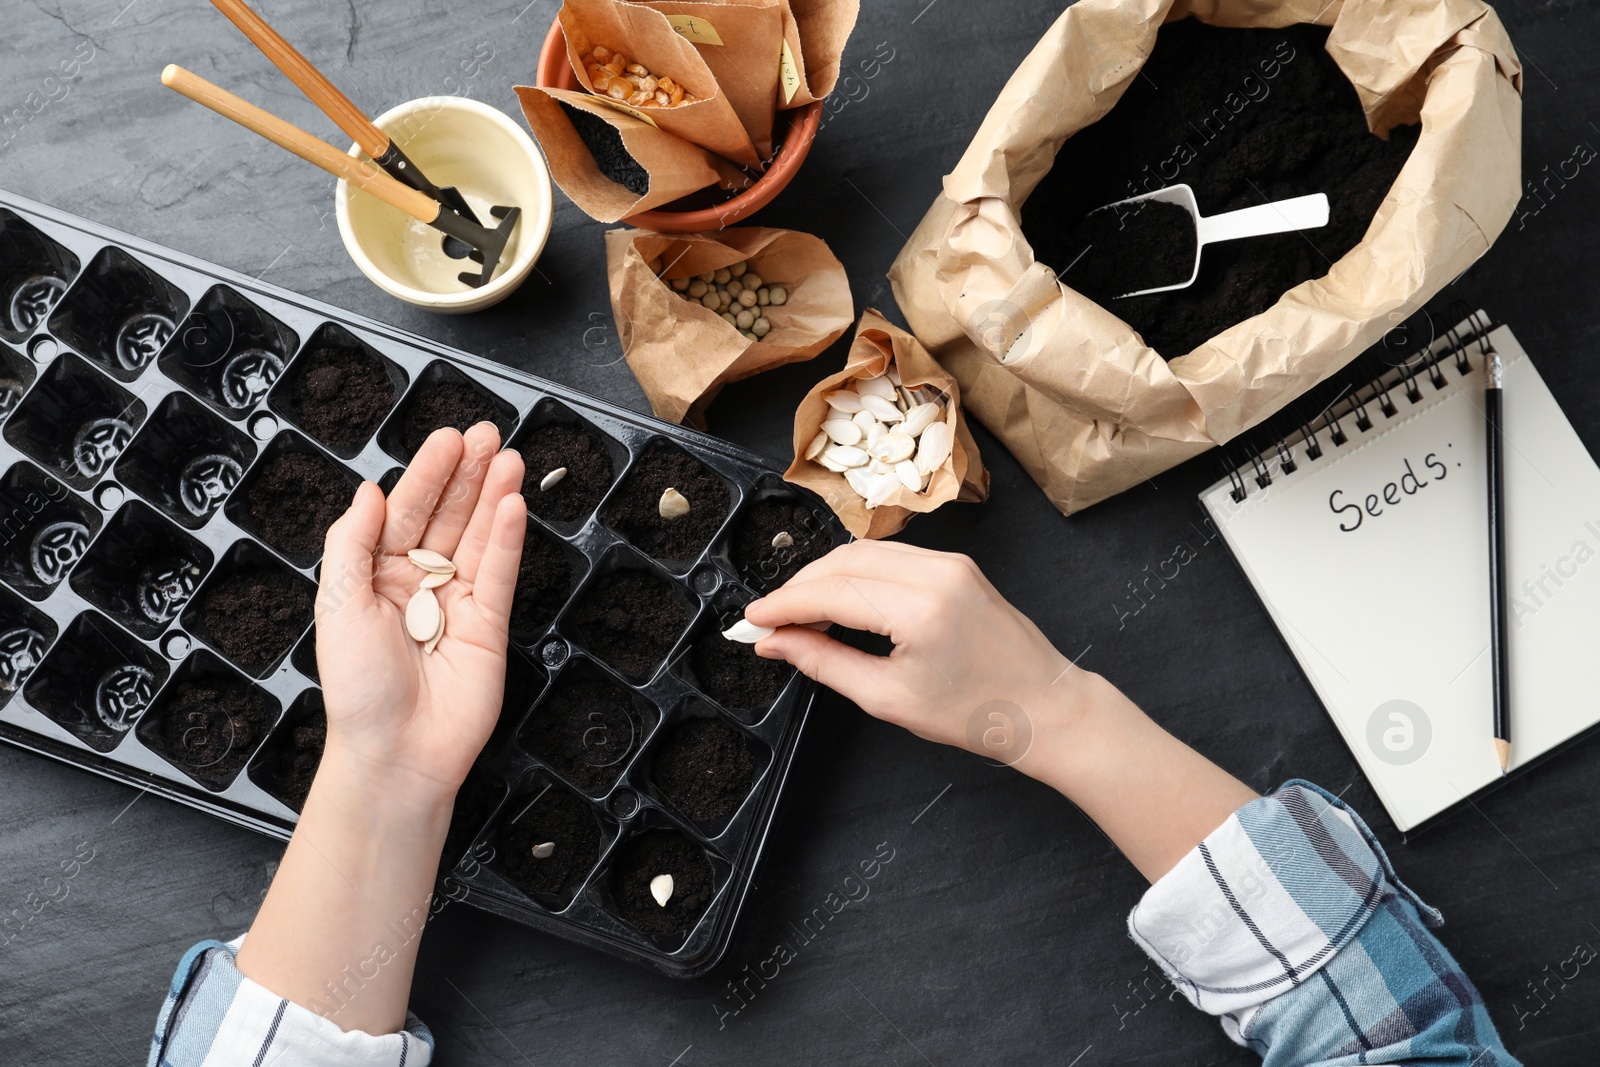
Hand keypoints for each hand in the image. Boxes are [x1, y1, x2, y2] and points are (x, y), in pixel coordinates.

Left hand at [314, 423, 526, 800]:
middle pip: (447, 516)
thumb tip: (369, 492)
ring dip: (493, 496)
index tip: (446, 440)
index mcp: (377, 576)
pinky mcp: (490, 625)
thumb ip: (351, 544)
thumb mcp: (337, 607)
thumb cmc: (359, 692)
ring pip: (478, 537)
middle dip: (466, 473)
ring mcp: (458, 602)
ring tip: (509, 457)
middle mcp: (419, 583)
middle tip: (485, 434)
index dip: (427, 474)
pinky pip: (500, 573)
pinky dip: (507, 539)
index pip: (406, 512)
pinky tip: (513, 506)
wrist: (395, 753)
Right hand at [745, 542, 1256, 881]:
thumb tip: (777, 644)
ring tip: (799, 614)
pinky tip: (839, 601)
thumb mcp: (888, 698)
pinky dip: (855, 573)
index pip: (831, 591)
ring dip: (824, 577)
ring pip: (864, 553)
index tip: (751, 621)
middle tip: (769, 621)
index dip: (783, 604)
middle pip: (843, 561)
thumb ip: (824, 662)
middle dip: (799, 587)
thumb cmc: (977, 714)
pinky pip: (891, 557)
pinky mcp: (957, 565)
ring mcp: (950, 562)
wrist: (1046, 708)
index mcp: (920, 608)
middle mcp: (936, 572)